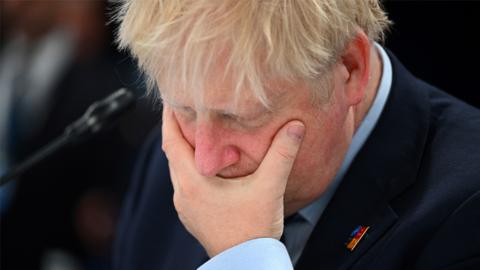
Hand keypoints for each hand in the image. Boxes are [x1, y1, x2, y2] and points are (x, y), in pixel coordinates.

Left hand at [162, 105, 304, 256]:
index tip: (171, 99)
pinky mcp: (193, 215)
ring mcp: (186, 207)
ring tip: (193, 133)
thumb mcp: (269, 188)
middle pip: (172, 154)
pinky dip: (189, 167)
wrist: (247, 263)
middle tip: (183, 109)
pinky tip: (205, 164)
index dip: (169, 118)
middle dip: (175, 130)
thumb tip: (295, 127)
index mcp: (193, 183)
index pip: (172, 142)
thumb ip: (282, 154)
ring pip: (177, 170)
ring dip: (182, 150)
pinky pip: (184, 183)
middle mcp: (183, 194)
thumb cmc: (253, 230)